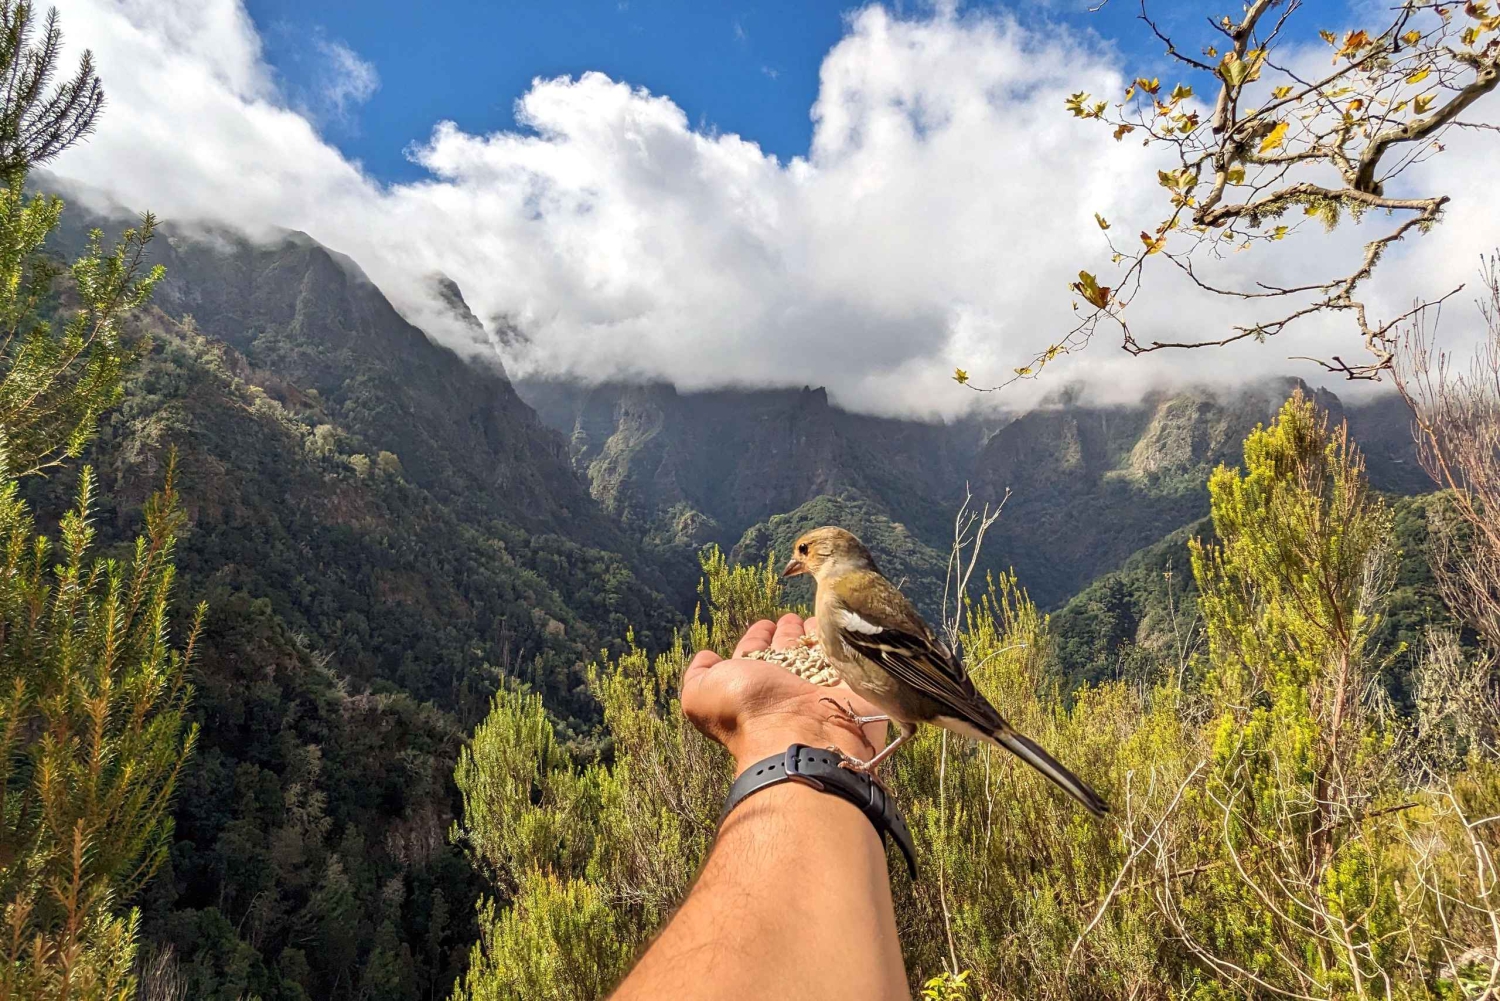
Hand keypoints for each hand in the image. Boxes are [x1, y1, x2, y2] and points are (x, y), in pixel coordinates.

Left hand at [681, 613, 888, 774]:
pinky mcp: (850, 687)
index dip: (757, 638)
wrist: (798, 737)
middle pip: (787, 654)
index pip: (755, 655)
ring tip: (819, 619)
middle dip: (788, 635)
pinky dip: (842, 644)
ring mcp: (818, 688)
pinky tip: (840, 629)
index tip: (765, 623)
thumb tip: (705, 658)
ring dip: (816, 636)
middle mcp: (784, 689)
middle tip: (792, 618)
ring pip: (816, 655)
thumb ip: (697, 676)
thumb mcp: (702, 694)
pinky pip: (846, 659)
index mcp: (752, 687)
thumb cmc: (747, 712)